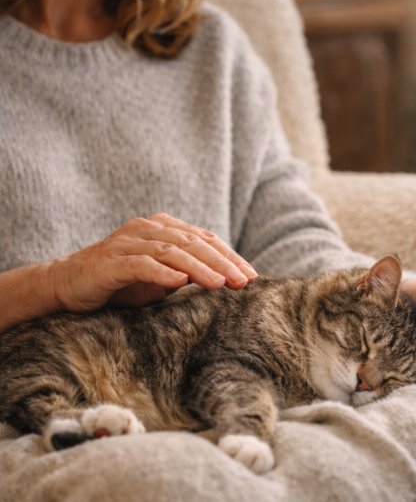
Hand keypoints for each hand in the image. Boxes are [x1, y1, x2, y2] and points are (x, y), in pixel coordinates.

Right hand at [45, 213, 257, 313]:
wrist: (65, 285)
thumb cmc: (120, 283)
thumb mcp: (160, 278)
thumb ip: (188, 273)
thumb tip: (225, 279)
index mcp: (163, 228)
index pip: (205, 239)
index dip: (230, 256)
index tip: (252, 276)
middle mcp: (147, 229)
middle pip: (193, 243)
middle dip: (223, 263)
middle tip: (245, 281)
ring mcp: (127, 242)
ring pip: (172, 252)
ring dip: (200, 268)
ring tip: (221, 284)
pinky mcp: (109, 261)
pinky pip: (140, 264)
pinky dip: (162, 273)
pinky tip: (180, 283)